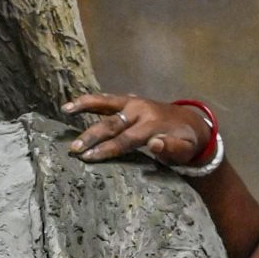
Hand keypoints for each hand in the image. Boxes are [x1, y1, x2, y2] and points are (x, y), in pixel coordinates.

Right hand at [62, 94, 215, 167]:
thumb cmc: (186, 141)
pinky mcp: (128, 100)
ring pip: (106, 103)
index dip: (107, 149)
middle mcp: (141, 110)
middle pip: (112, 124)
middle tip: (74, 148)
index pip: (126, 139)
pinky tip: (71, 105)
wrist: (191, 122)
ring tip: (66, 110)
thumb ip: (172, 148)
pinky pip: (106, 100)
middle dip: (91, 136)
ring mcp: (133, 102)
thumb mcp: (185, 149)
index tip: (89, 158)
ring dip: (85, 106)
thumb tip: (155, 144)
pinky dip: (89, 100)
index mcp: (153, 124)